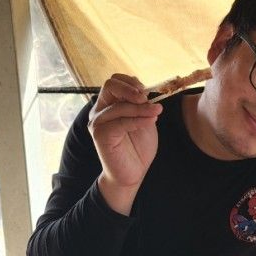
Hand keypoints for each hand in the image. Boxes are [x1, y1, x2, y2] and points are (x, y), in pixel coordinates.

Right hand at [88, 74, 162, 193]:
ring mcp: (97, 123)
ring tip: (157, 111)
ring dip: (141, 108)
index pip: (115, 81)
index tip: (146, 91)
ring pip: (119, 106)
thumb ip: (143, 106)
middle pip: (110, 86)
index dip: (131, 82)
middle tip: (147, 98)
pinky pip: (121, 122)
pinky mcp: (100, 135)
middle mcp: (100, 111)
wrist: (133, 173)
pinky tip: (151, 122)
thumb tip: (146, 93)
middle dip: (131, 89)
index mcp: (109, 104)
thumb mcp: (144, 121)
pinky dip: (138, 120)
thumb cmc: (138, 147)